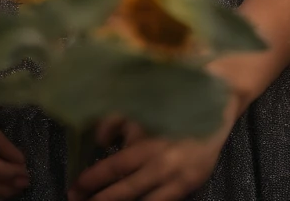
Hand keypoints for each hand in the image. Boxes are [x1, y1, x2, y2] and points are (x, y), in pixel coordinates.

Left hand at [69, 109, 234, 200]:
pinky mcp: (191, 184)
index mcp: (146, 140)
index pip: (113, 168)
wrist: (215, 100)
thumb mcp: (140, 104)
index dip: (91, 180)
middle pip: (124, 191)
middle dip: (100, 200)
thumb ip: (116, 121)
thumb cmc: (172, 99)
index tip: (74, 188)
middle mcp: (160, 163)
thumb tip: (101, 142)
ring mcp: (177, 177)